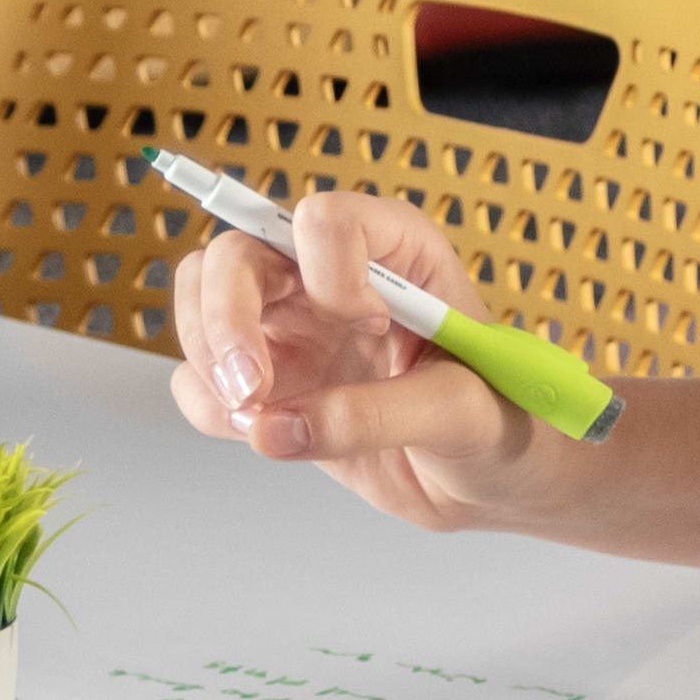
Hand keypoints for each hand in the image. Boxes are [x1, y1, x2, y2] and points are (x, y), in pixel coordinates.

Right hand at [171, 189, 544, 529]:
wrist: (489, 479)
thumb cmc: (499, 425)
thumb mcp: (458, 415)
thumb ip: (373, 416)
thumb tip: (274, 426)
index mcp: (395, 251)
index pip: (325, 220)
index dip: (329, 272)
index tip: (368, 327)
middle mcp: (330, 275)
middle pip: (235, 253)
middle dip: (226, 318)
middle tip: (251, 389)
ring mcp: (291, 325)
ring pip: (200, 300)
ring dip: (209, 361)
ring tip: (261, 416)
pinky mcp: (268, 377)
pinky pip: (199, 377)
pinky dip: (209, 406)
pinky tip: (263, 430)